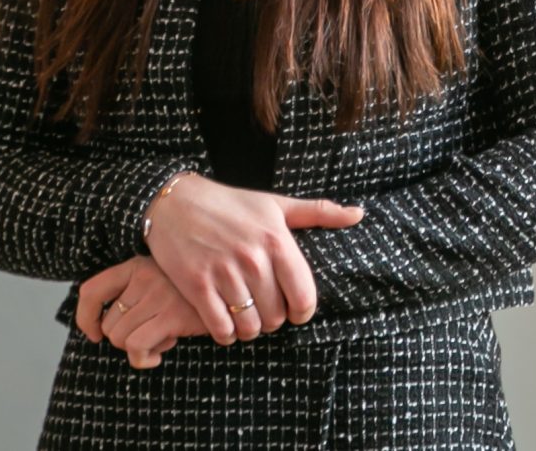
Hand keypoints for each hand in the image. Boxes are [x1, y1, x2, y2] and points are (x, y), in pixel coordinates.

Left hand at [76, 256, 206, 369]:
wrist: (235, 294)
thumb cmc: (193, 295)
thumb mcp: (161, 282)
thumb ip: (135, 294)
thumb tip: (101, 327)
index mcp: (138, 265)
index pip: (92, 290)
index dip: (85, 318)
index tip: (95, 334)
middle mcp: (145, 276)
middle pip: (108, 324)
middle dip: (124, 339)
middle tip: (149, 335)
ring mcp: (159, 295)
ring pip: (120, 338)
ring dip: (137, 349)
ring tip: (160, 339)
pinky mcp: (173, 315)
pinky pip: (137, 347)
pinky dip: (142, 359)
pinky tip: (158, 356)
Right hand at [140, 173, 363, 342]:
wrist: (176, 203)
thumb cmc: (231, 204)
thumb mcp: (276, 204)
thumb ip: (319, 212)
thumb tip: (358, 215)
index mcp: (277, 240)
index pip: (304, 295)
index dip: (303, 312)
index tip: (297, 312)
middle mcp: (253, 259)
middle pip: (276, 315)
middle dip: (275, 320)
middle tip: (268, 313)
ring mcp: (223, 273)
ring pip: (249, 325)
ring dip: (251, 329)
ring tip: (249, 320)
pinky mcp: (196, 285)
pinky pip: (219, 327)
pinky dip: (226, 333)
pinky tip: (226, 324)